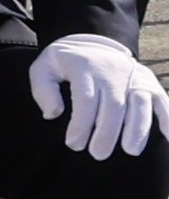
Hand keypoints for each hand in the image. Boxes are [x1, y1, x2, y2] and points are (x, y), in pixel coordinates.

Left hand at [36, 33, 163, 159]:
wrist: (92, 43)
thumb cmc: (63, 64)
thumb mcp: (43, 68)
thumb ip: (43, 90)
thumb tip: (53, 113)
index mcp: (85, 67)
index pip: (85, 99)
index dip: (80, 123)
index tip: (73, 144)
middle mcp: (112, 72)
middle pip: (114, 104)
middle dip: (107, 132)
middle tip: (98, 155)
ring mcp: (133, 76)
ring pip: (140, 102)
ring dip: (138, 128)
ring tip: (131, 151)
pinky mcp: (147, 82)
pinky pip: (161, 99)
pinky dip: (168, 117)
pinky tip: (168, 136)